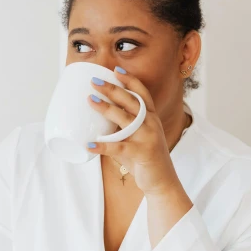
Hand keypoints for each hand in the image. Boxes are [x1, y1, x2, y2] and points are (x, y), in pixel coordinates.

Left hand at [86, 68, 179, 194]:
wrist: (161, 181)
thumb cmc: (144, 157)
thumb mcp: (137, 137)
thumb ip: (122, 128)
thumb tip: (97, 120)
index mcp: (152, 118)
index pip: (142, 93)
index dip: (130, 80)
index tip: (116, 69)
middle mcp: (152, 124)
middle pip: (131, 101)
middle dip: (113, 89)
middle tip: (95, 81)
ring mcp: (148, 137)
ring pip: (125, 119)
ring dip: (106, 108)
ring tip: (90, 100)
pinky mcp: (142, 153)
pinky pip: (119, 147)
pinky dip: (103, 146)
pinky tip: (90, 144)